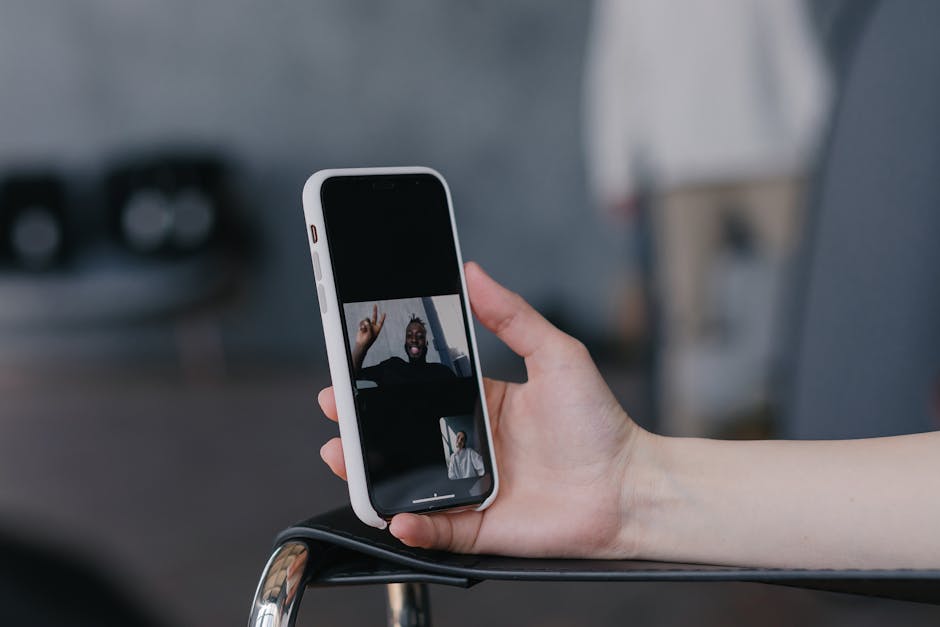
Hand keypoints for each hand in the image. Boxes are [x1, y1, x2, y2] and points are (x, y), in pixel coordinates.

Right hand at [319, 262, 648, 557]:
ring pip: (408, 482)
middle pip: (403, 435)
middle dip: (363, 424)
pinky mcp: (481, 526)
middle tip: (336, 409)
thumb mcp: (556, 355)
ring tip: (342, 456)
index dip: (386, 383)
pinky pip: (437, 528)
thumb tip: (474, 272)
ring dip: (371, 473)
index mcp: (484, 403)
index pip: (423, 390)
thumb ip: (513, 316)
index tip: (353, 368)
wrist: (630, 488)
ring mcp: (472, 486)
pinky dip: (414, 526)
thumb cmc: (599, 423)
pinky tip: (396, 514)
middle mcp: (471, 444)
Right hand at [355, 304, 385, 348]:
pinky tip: (361, 329)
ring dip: (364, 323)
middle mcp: (373, 326)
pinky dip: (361, 325)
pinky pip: (362, 322)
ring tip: (363, 329)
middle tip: (375, 305)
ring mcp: (367, 326)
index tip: (384, 313)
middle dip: (374, 311)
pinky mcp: (362, 326)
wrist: (361, 344)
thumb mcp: (370, 334)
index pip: (380, 322)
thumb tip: (366, 321)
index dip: (382, 318)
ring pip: (366, 320)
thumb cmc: (367, 341)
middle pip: (374, 317)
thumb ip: (369, 326)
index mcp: (377, 329)